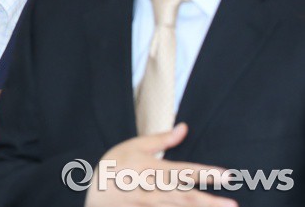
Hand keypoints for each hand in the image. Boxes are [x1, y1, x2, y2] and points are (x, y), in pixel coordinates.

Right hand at [85, 123, 237, 206]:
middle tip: (232, 204)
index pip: (184, 171)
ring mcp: (151, 205)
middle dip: (210, 201)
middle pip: (186, 196)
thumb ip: (161, 139)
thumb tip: (184, 127)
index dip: (206, 174)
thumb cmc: (114, 166)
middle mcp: (153, 189)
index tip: (227, 176)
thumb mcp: (134, 146)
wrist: (94, 194)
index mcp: (151, 168)